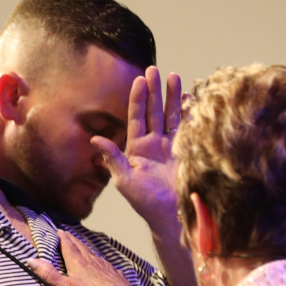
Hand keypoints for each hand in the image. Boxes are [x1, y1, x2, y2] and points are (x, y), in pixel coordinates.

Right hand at [30, 232, 162, 285]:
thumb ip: (49, 274)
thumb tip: (31, 260)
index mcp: (78, 262)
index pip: (68, 244)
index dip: (62, 237)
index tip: (57, 230)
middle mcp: (91, 260)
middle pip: (79, 245)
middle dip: (72, 239)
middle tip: (66, 234)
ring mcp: (104, 265)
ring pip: (91, 252)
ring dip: (84, 246)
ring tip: (80, 244)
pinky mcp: (113, 272)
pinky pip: (103, 262)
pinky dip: (97, 258)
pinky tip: (99, 262)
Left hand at [92, 66, 183, 230]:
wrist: (170, 216)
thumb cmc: (145, 202)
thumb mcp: (124, 180)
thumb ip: (112, 158)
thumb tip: (95, 139)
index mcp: (137, 147)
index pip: (137, 117)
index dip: (138, 98)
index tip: (139, 80)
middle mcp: (153, 143)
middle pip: (153, 110)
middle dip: (154, 90)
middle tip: (154, 69)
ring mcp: (170, 146)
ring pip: (170, 115)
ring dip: (172, 96)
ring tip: (173, 76)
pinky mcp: (186, 151)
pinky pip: (186, 127)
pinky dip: (189, 112)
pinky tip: (190, 97)